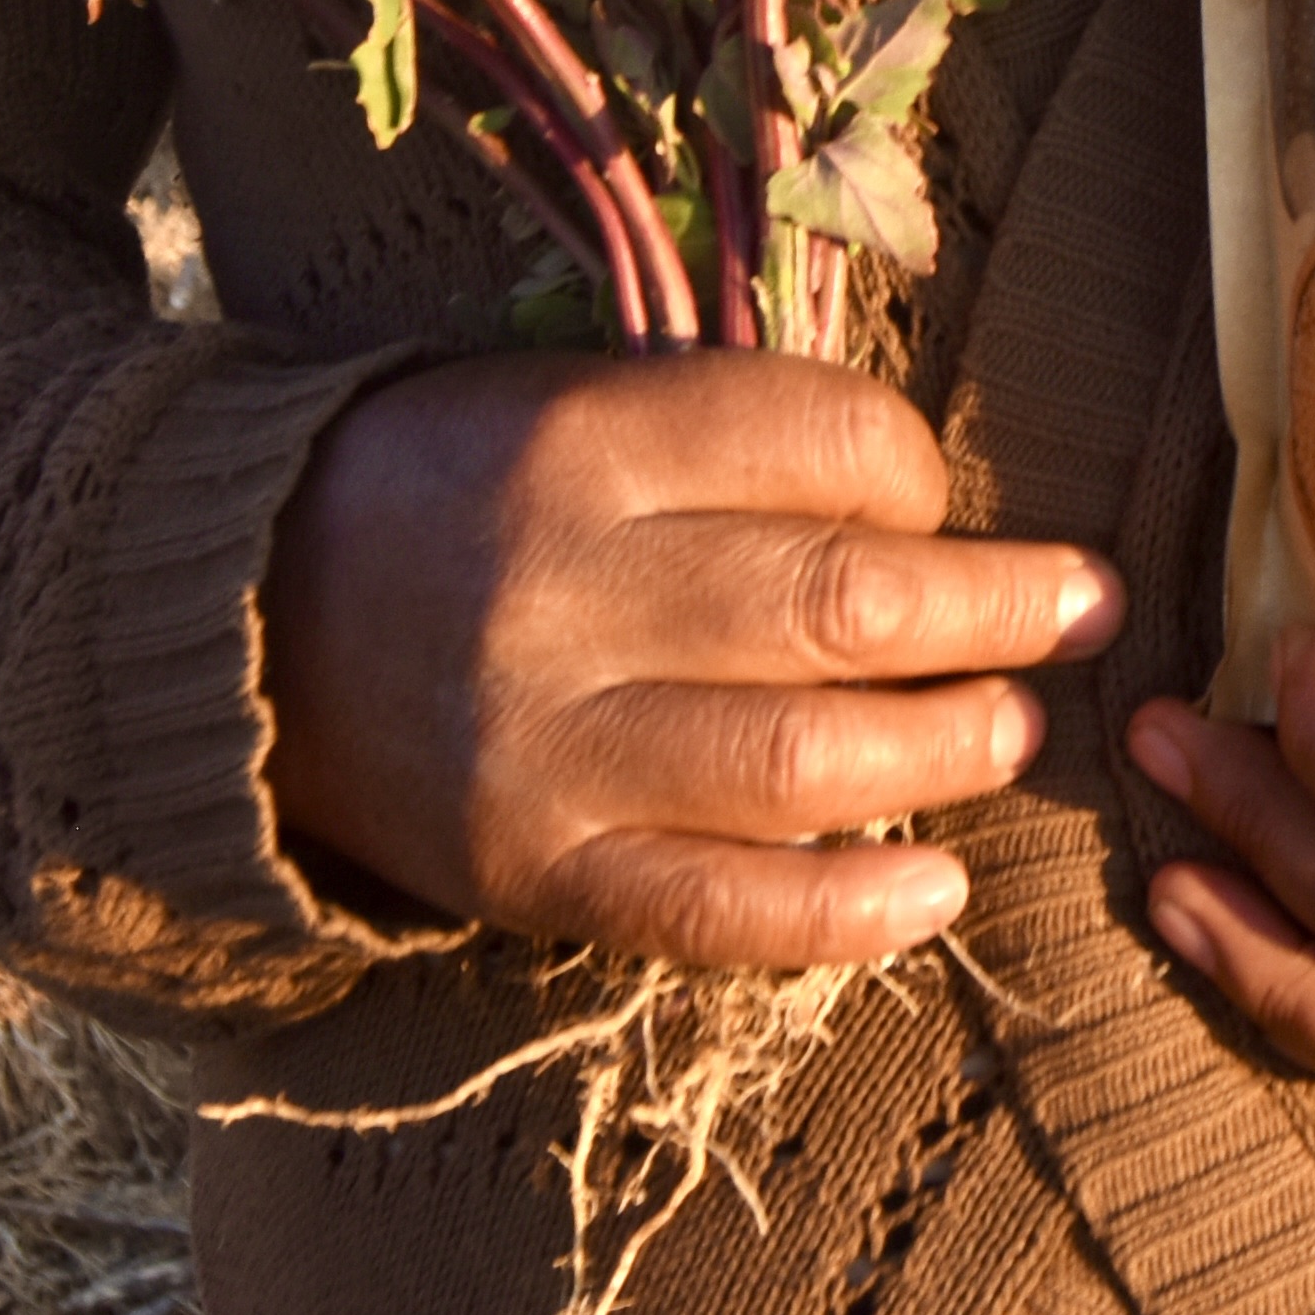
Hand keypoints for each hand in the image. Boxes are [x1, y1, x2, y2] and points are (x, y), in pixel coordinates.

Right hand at [259, 349, 1120, 968]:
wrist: (236, 627)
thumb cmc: (445, 494)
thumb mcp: (559, 404)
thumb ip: (721, 444)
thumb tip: (930, 507)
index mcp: (578, 443)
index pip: (821, 441)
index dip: (920, 469)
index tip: (939, 496)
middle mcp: (567, 595)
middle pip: (844, 604)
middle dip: (999, 609)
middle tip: (1079, 611)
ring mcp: (548, 750)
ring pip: (806, 758)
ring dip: (952, 749)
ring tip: (1015, 731)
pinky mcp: (533, 874)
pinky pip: (720, 910)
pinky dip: (850, 909)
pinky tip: (938, 886)